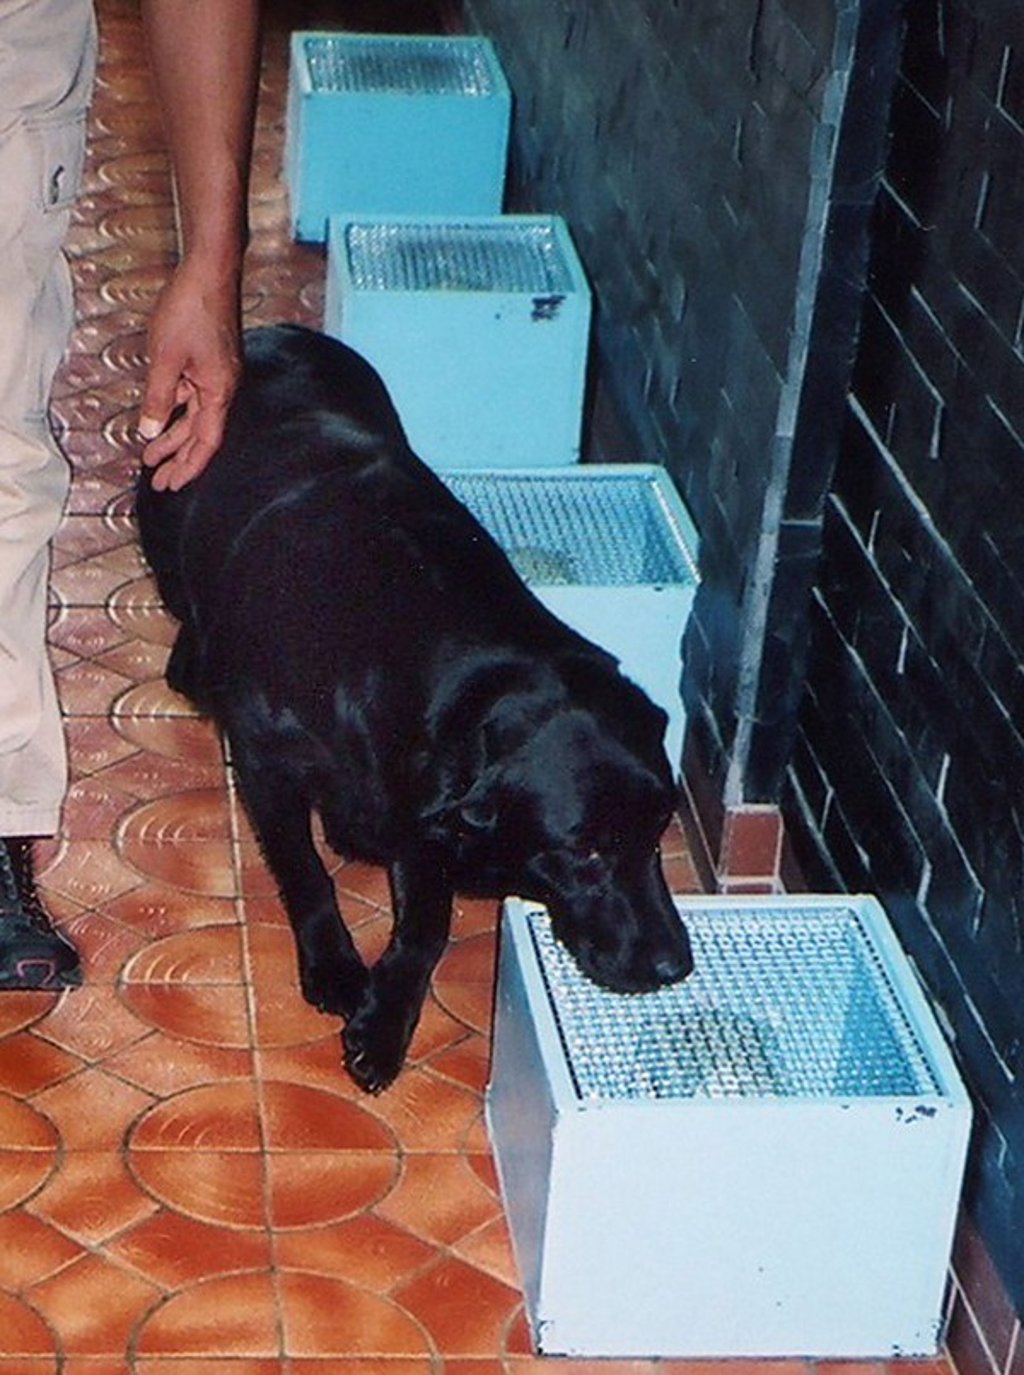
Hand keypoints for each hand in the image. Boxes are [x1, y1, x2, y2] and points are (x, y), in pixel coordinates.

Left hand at [137, 259, 241, 490]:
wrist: (210, 270)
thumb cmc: (191, 309)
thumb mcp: (165, 358)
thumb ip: (158, 398)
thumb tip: (150, 431)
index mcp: (219, 391)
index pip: (206, 442)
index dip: (188, 466)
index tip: (171, 485)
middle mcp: (224, 387)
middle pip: (202, 434)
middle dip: (179, 458)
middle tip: (159, 480)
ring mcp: (218, 374)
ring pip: (195, 415)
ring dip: (174, 436)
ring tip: (152, 455)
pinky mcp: (211, 361)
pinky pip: (194, 396)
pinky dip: (177, 411)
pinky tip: (161, 417)